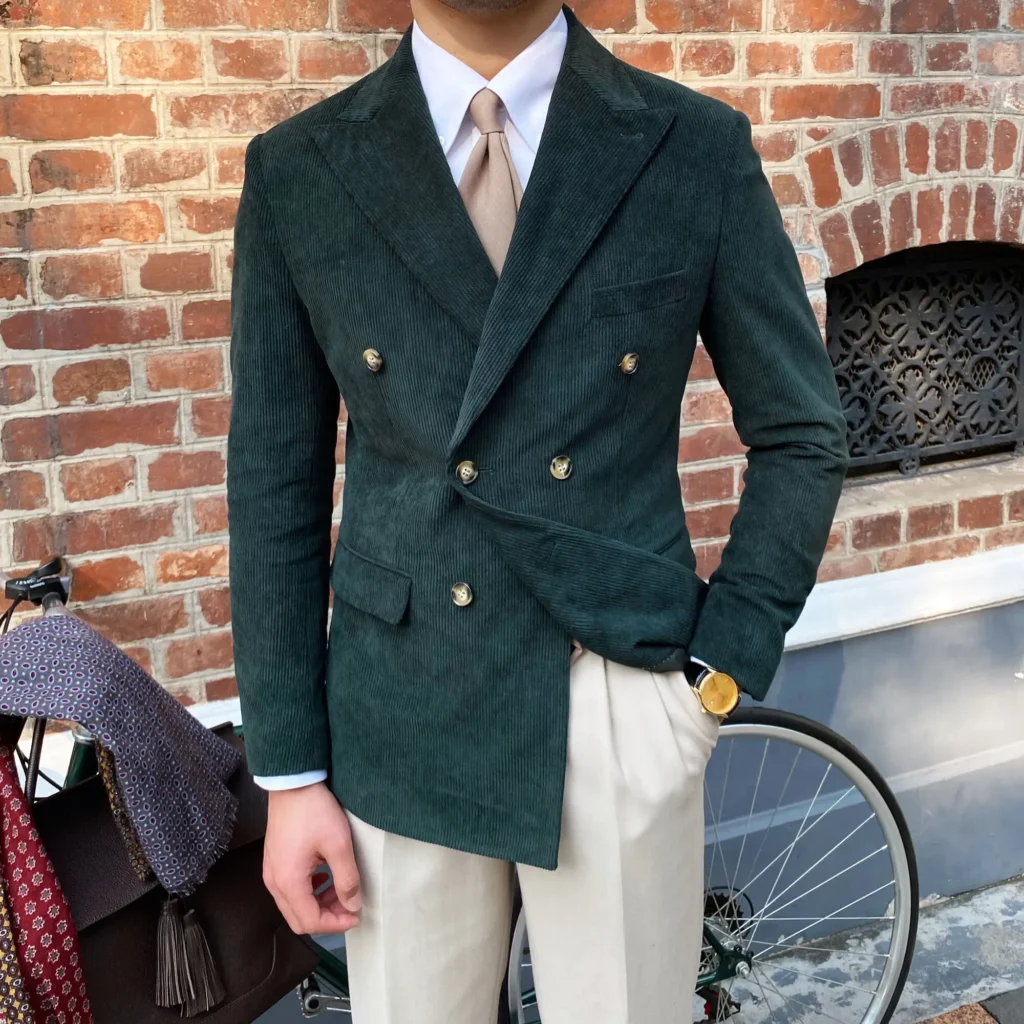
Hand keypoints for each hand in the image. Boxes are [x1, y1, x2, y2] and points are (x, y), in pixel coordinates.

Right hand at [263, 782, 361, 934]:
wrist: (292, 784)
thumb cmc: (313, 811)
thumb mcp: (338, 844)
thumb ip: (346, 879)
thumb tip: (353, 905)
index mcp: (288, 882)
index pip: (309, 922)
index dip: (335, 925)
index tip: (355, 916)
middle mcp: (274, 882)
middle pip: (298, 919)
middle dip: (326, 918)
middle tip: (350, 906)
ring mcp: (272, 871)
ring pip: (294, 905)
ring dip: (318, 905)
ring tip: (341, 891)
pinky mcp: (275, 861)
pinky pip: (290, 889)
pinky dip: (309, 892)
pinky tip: (325, 877)